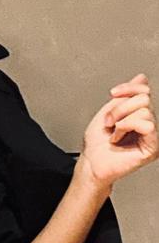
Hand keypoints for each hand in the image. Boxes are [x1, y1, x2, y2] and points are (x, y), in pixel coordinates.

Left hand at [80, 72, 157, 189]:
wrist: (90, 164)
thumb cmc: (96, 145)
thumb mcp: (108, 110)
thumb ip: (126, 94)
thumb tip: (141, 78)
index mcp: (138, 115)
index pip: (144, 90)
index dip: (128, 88)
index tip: (113, 93)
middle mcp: (146, 124)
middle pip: (144, 97)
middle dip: (121, 108)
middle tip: (109, 123)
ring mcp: (150, 136)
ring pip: (145, 110)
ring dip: (121, 120)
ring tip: (114, 133)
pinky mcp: (152, 147)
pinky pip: (148, 125)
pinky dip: (128, 127)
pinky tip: (119, 138)